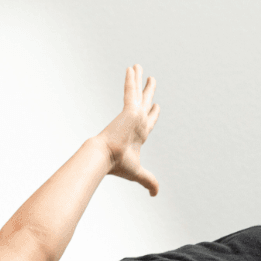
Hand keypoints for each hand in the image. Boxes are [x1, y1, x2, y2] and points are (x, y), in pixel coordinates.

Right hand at [100, 63, 160, 195]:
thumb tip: (156, 194)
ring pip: (137, 93)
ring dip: (138, 79)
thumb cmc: (118, 166)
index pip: (148, 121)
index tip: (155, 105)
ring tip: (138, 67)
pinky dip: (131, 79)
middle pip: (144, 102)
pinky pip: (130, 90)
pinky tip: (132, 68)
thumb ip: (149, 181)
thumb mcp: (139, 173)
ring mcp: (132, 114)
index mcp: (138, 135)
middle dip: (148, 91)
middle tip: (151, 80)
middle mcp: (136, 122)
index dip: (153, 113)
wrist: (104, 158)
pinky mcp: (129, 109)